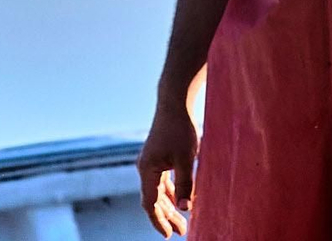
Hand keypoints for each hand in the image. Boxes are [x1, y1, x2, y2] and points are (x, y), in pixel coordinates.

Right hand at [137, 104, 196, 237]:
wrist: (175, 103)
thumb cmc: (180, 130)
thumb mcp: (186, 159)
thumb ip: (185, 185)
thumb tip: (185, 209)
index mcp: (147, 170)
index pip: (150, 203)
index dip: (159, 221)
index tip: (169, 235)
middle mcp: (145, 168)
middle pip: (153, 199)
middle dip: (167, 217)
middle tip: (182, 231)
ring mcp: (151, 163)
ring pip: (158, 192)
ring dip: (169, 207)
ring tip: (183, 222)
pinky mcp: (159, 158)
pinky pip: (162, 182)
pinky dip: (171, 194)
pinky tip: (181, 201)